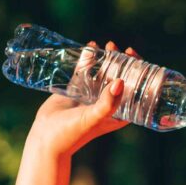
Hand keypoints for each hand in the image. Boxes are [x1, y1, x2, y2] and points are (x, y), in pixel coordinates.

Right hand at [27, 39, 139, 157]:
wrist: (46, 139)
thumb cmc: (72, 133)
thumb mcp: (94, 118)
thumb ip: (108, 102)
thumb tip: (120, 81)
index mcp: (118, 113)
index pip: (135, 91)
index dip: (139, 74)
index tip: (135, 58)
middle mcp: (107, 104)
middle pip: (120, 78)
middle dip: (123, 62)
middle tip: (120, 49)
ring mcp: (91, 96)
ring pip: (104, 72)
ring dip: (107, 58)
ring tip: (108, 45)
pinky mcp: (76, 90)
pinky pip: (85, 71)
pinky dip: (89, 59)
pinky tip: (91, 46)